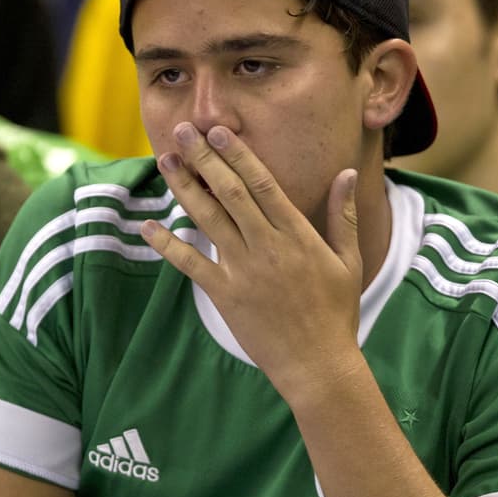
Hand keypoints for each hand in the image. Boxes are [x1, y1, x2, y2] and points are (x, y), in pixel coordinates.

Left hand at [141, 122, 364, 399]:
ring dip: (184, 188)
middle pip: (230, 192)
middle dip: (204, 158)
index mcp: (297, 235)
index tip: (218, 131)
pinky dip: (168, 244)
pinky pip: (191, 265)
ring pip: (208, 219)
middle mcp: (267, 247)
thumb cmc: (336, 313)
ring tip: (166, 160)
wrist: (318, 365)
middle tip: (183, 131)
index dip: (237, 154)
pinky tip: (149, 226)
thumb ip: (341, 215)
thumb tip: (346, 173)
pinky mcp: (226, 295)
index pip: (262, 183)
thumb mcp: (348, 261)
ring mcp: (244, 271)